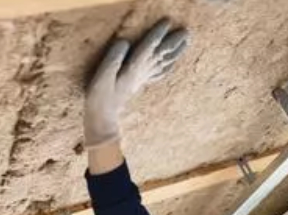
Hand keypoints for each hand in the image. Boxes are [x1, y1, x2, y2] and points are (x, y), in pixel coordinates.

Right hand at [84, 19, 189, 150]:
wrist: (102, 120)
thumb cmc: (99, 98)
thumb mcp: (102, 76)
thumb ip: (113, 58)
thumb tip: (124, 42)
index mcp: (132, 69)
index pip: (148, 47)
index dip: (158, 34)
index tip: (167, 22)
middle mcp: (141, 73)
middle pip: (161, 55)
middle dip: (174, 43)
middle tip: (187, 32)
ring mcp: (141, 80)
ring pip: (163, 63)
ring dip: (175, 52)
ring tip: (186, 43)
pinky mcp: (138, 84)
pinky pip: (158, 74)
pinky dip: (167, 66)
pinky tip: (171, 64)